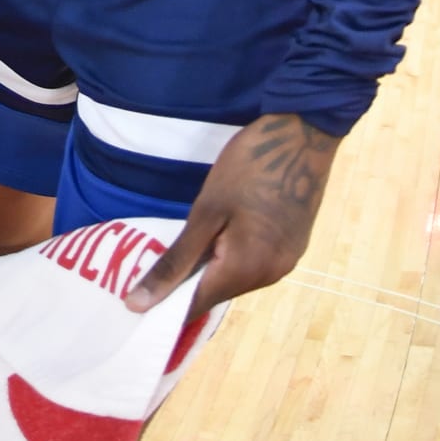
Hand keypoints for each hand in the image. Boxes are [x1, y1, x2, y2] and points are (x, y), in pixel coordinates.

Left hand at [127, 111, 339, 317]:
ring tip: (182, 248)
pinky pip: (253, 265)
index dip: (165, 306)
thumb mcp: (206, 211)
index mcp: (247, 270)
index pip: (196, 305)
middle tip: (151, 264)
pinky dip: (230, 258)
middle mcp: (270, 276)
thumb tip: (138, 303)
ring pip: (235, 279)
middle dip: (186, 283)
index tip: (135, 300)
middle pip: (217, 292)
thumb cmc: (249, 166)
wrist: (304, 134)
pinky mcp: (292, 248)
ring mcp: (286, 263)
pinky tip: (217, 237)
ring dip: (209, 269)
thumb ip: (175, 262)